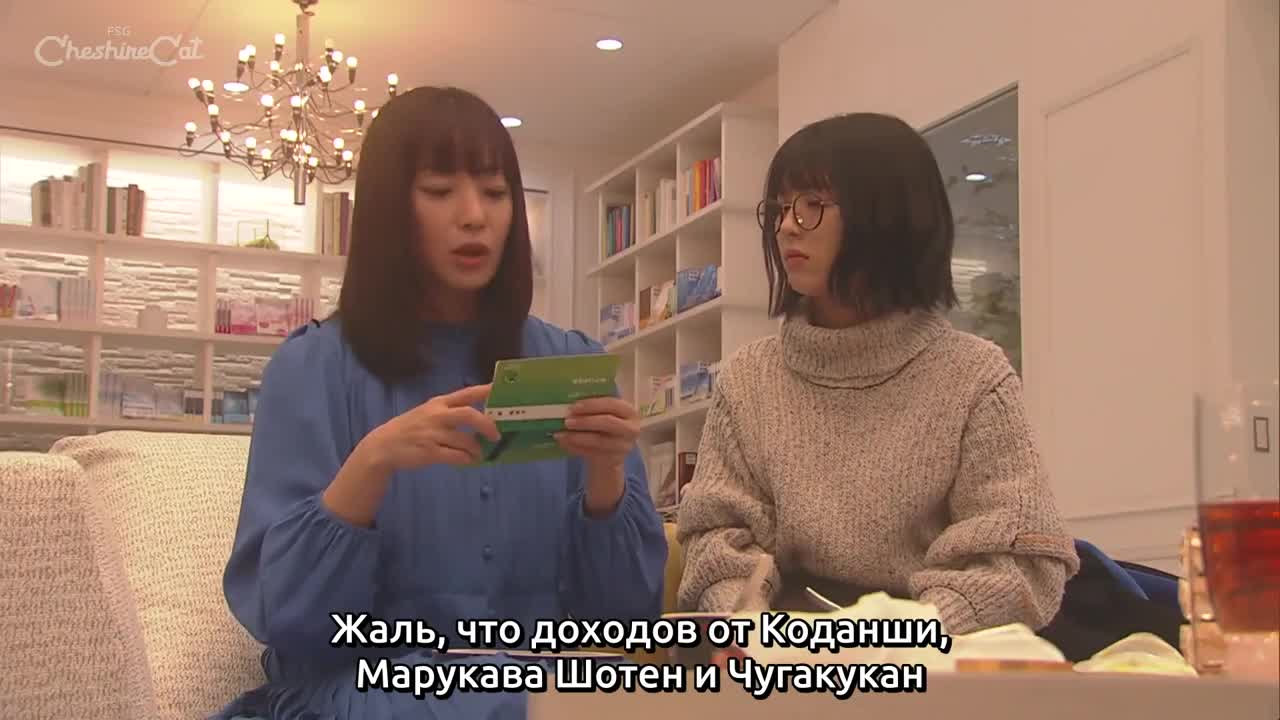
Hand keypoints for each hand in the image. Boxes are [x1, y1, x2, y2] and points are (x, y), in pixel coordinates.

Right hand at [366, 383, 499, 470]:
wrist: (383, 446)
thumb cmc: (410, 429)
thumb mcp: (427, 413)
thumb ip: (449, 413)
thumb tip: (480, 418)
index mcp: (438, 403)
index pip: (466, 393)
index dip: (484, 390)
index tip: (499, 388)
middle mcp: (437, 416)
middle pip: (469, 415)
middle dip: (487, 425)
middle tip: (496, 436)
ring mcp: (433, 434)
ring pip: (466, 440)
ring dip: (477, 449)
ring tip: (479, 454)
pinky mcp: (430, 452)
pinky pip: (456, 456)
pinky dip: (467, 459)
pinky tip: (468, 460)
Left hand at [556, 396, 639, 516]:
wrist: (611, 450)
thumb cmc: (604, 425)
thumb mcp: (603, 413)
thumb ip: (592, 408)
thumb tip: (568, 405)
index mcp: (629, 410)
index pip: (612, 404)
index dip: (592, 405)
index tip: (574, 406)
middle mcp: (631, 428)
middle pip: (608, 422)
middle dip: (585, 421)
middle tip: (567, 421)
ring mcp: (624, 445)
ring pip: (599, 441)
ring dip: (577, 437)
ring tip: (561, 435)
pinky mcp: (614, 459)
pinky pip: (593, 453)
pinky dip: (576, 448)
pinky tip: (564, 444)